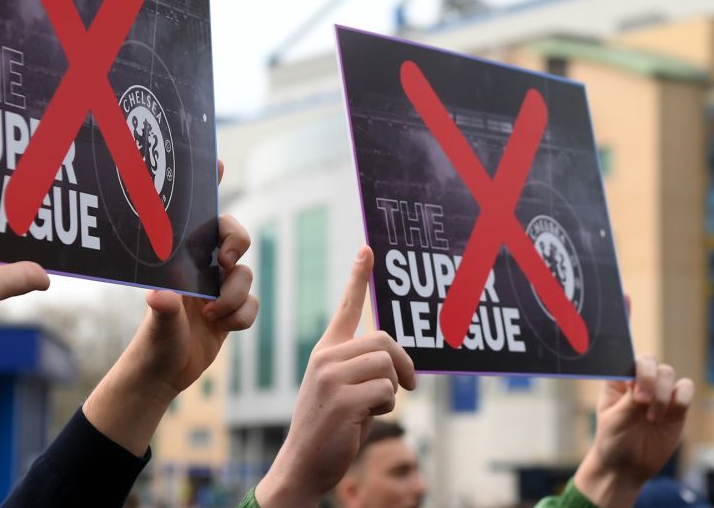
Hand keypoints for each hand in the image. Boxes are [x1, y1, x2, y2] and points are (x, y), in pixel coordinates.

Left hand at [82, 160, 256, 454]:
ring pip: (246, 275)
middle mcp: (199, 267)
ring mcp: (216, 288)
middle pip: (234, 236)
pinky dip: (243, 316)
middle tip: (226, 260)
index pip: (195, 216)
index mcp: (178, 259)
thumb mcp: (156, 327)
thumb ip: (163, 311)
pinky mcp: (230, 311)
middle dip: (237, 243)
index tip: (218, 161)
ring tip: (213, 315)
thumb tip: (162, 297)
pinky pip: (252, 304)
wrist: (162, 376)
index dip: (209, 187)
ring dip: (235, 296)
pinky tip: (223, 327)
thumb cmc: (151, 346)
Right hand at [255, 246, 416, 507]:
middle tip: (411, 386)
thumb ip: (361, 368)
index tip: (367, 249)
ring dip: (392, 391)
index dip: (358, 277)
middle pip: (383, 340)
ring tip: (372, 409)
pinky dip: (386, 408)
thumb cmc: (330, 429)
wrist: (303, 464)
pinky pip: (387, 393)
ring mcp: (331, 377)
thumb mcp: (343, 389)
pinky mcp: (342, 399)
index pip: (345, 307)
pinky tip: (363, 420)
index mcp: (325, 351)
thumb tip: (395, 361)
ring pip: (387, 366)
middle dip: (404, 364)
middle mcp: (325, 357)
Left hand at [574, 354, 694, 507]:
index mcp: (618, 381)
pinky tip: (669, 416)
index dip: (633, 369)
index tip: (633, 388)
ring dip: (662, 393)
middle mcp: (639, 382)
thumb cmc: (613, 440)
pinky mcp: (676, 407)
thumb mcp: (615, 421)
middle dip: (649, 378)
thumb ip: (629, 401)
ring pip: (668, 373)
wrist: (628, 466)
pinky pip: (686, 389)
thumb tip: (642, 383)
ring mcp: (659, 392)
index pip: (628, 359)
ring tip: (652, 417)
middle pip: (650, 361)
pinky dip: (681, 399)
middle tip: (642, 401)